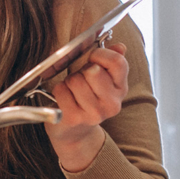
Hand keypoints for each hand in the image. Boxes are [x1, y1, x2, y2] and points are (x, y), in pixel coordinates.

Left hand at [45, 42, 128, 172]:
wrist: (75, 132)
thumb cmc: (86, 99)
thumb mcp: (103, 81)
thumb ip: (111, 62)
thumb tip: (120, 47)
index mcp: (121, 89)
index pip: (117, 62)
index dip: (100, 54)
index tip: (92, 58)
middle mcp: (112, 103)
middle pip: (92, 70)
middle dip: (81, 71)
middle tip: (80, 80)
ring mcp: (94, 113)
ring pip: (75, 80)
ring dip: (68, 82)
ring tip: (72, 91)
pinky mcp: (74, 118)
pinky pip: (61, 90)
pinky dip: (58, 91)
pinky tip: (64, 99)